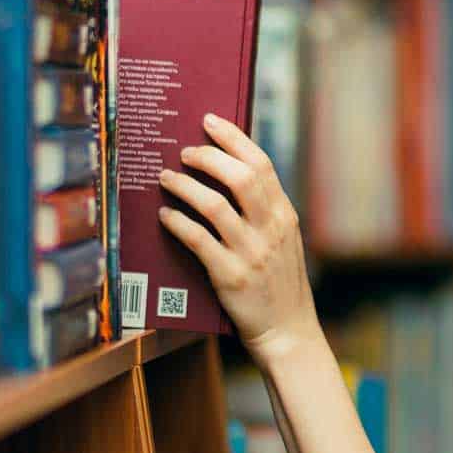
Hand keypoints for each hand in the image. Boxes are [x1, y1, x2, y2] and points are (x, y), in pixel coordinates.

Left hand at [157, 113, 321, 363]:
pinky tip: (165, 215)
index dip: (232, 138)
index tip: (209, 121)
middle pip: (238, 178)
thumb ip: (263, 208)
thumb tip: (227, 170)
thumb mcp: (283, 239)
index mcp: (284, 214)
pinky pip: (198, 240)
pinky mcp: (230, 276)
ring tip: (165, 178)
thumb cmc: (278, 281)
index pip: (260, 164)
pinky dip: (178, 222)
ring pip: (214, 206)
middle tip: (184, 152)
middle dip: (207, 157)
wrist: (287, 331)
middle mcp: (270, 229)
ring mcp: (251, 253)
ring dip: (184, 186)